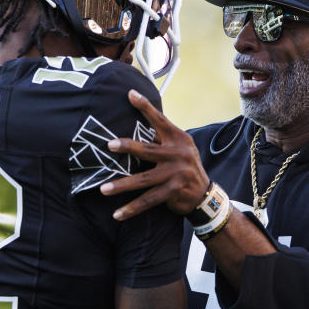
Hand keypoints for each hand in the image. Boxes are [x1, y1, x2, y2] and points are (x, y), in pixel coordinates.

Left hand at [100, 89, 209, 220]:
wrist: (204, 194)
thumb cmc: (184, 167)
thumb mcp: (180, 148)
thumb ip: (162, 139)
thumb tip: (135, 128)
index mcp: (178, 138)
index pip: (160, 120)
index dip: (145, 107)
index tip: (130, 94)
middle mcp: (178, 154)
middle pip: (148, 150)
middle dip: (128, 147)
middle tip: (110, 145)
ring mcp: (176, 174)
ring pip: (143, 180)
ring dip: (122, 185)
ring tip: (103, 189)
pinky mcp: (173, 191)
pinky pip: (148, 200)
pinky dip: (132, 208)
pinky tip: (118, 214)